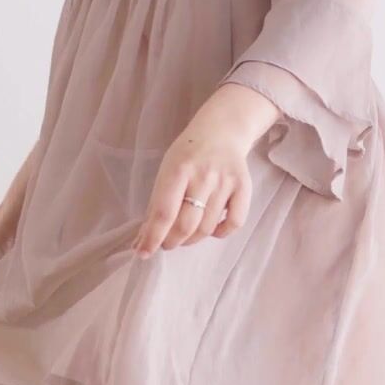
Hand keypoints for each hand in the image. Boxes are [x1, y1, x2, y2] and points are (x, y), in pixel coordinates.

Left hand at [128, 83, 278, 257]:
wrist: (221, 131)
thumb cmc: (187, 154)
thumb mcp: (166, 170)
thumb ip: (156, 205)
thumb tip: (141, 242)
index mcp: (178, 170)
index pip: (164, 213)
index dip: (152, 237)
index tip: (143, 253)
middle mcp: (203, 176)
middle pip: (186, 225)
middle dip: (172, 242)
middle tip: (167, 243)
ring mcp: (225, 182)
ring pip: (208, 227)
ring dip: (193, 239)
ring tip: (186, 234)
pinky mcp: (244, 187)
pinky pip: (235, 222)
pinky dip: (222, 233)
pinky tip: (212, 230)